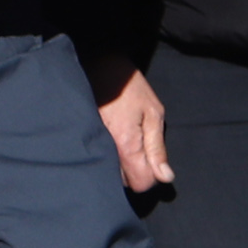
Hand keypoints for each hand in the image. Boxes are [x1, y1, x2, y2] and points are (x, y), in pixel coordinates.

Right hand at [93, 56, 169, 194]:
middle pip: (124, 182)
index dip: (152, 175)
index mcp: (126, 145)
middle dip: (135, 169)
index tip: (152, 157)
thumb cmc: (127, 85)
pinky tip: (109, 137)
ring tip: (122, 138)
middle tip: (138, 142)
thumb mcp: (153, 112)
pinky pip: (97, 161)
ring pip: (109, 174)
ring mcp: (91, 146)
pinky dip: (106, 155)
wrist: (94, 64)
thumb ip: (158, 148)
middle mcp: (105, 151)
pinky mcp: (82, 141)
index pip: (141, 184)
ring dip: (119, 164)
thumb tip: (165, 177)